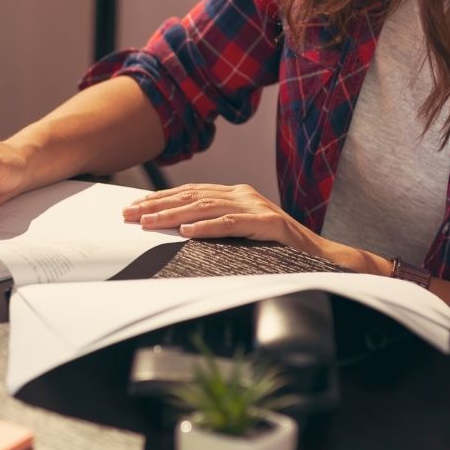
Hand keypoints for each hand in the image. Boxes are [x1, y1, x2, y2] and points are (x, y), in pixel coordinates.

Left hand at [122, 182, 384, 273]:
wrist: (321, 256)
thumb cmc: (279, 249)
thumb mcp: (242, 233)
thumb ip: (217, 226)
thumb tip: (177, 231)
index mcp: (236, 194)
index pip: (190, 192)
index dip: (160, 199)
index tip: (132, 207)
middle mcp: (244, 195)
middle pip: (192, 197)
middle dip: (156, 205)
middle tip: (127, 214)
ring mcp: (257, 207)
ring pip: (206, 207)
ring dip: (173, 215)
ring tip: (148, 222)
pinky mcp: (269, 223)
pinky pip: (233, 224)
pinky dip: (208, 227)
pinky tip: (187, 231)